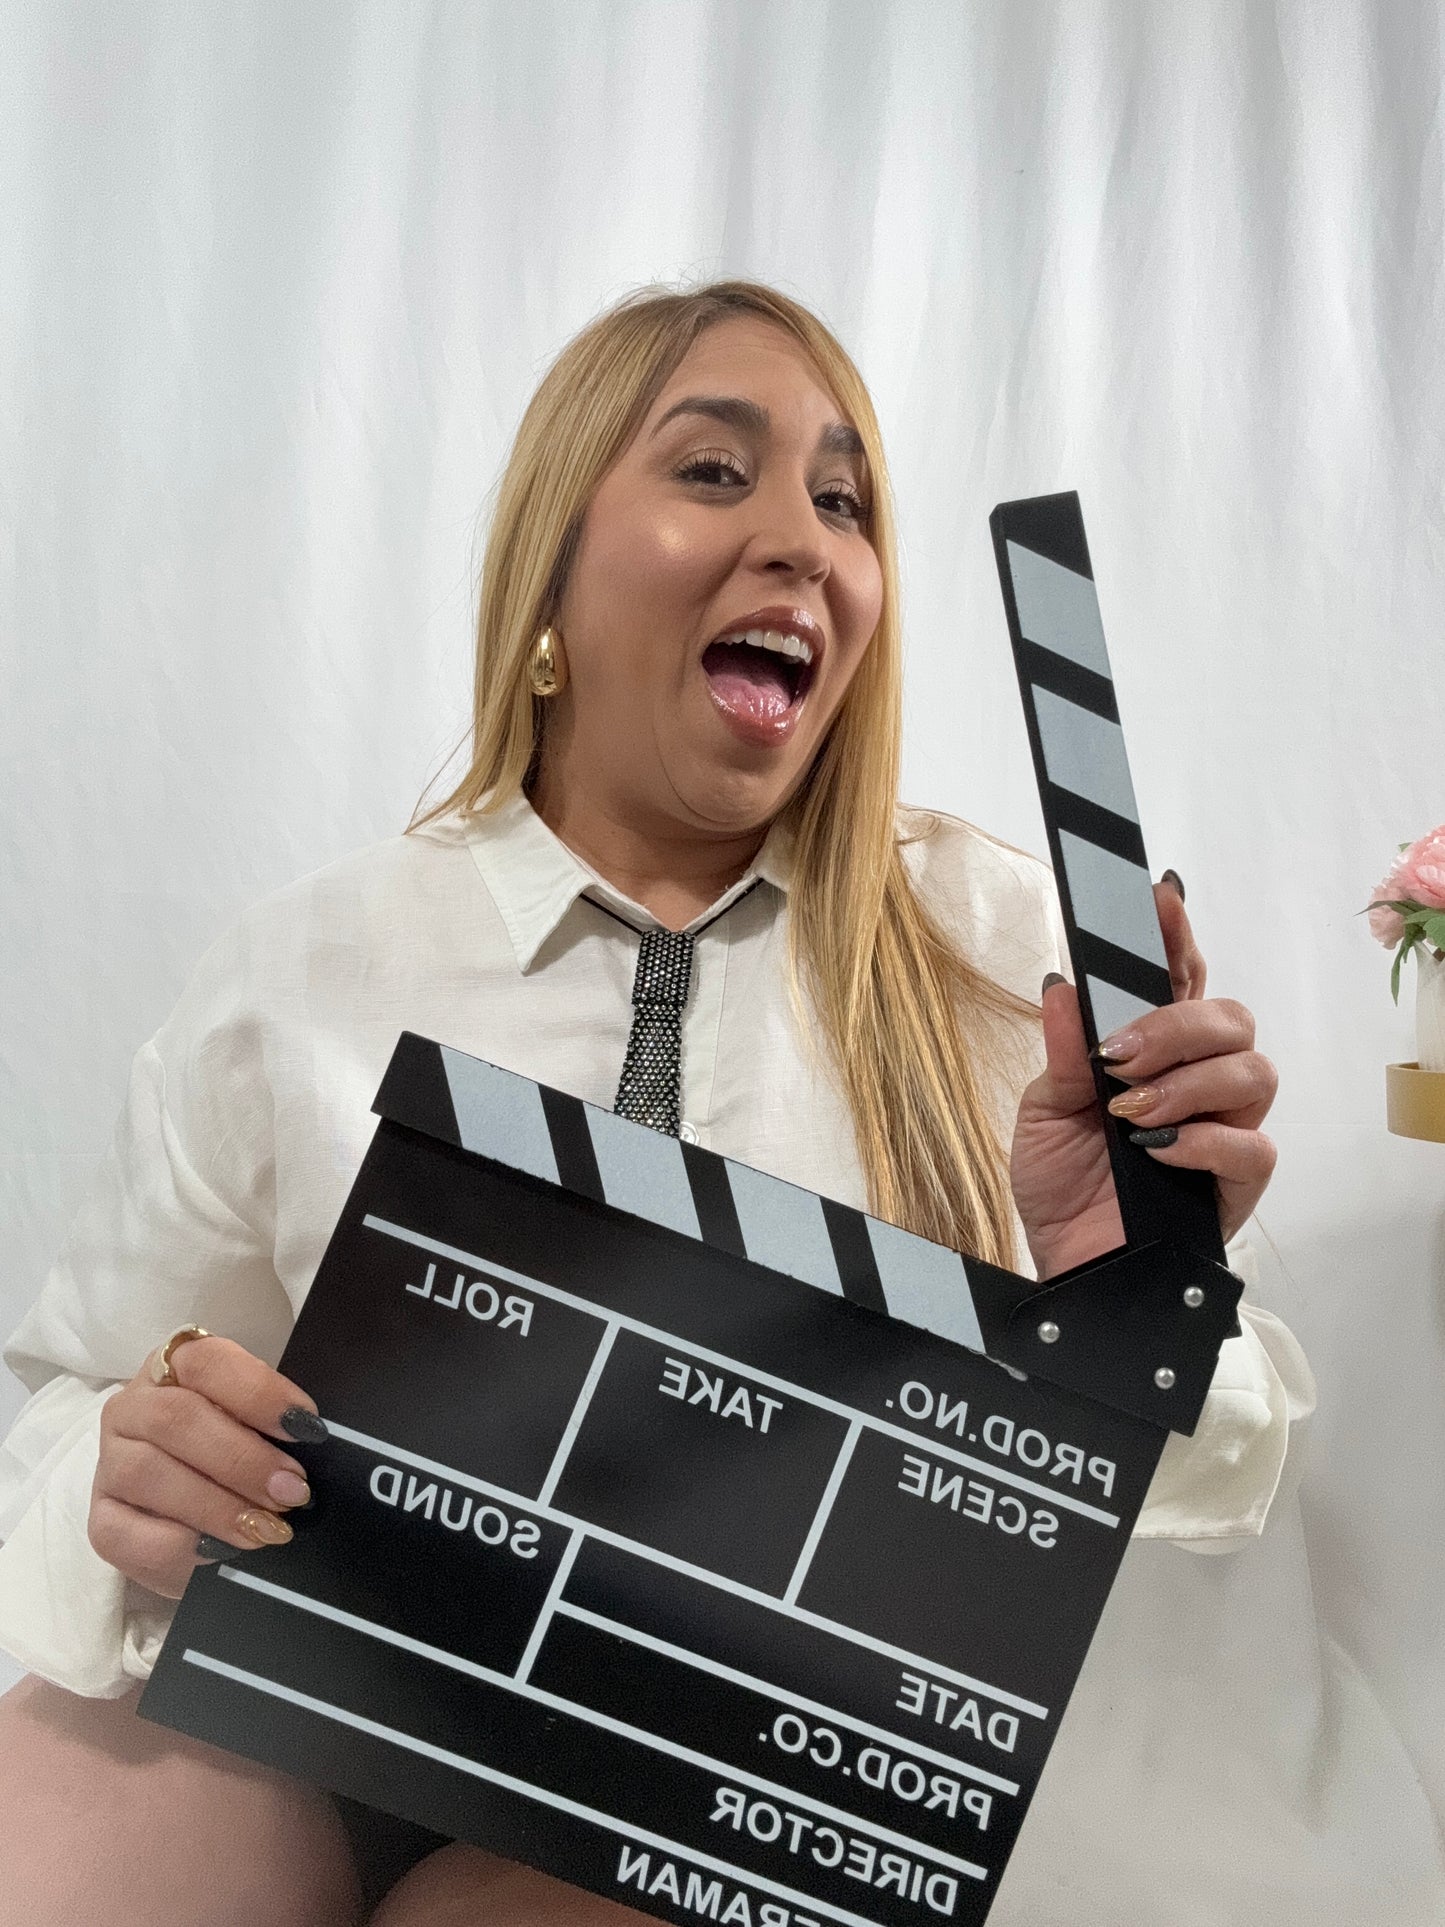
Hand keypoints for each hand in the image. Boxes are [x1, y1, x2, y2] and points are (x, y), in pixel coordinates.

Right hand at [88, 1335, 325, 1598]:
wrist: (193, 1511)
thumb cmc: (239, 1449)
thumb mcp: (261, 1425)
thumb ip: (281, 1425)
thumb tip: (319, 1443)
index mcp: (175, 1365)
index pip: (209, 1363)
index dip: (261, 1394)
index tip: (308, 1429)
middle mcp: (132, 1407)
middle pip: (177, 1419)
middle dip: (244, 1460)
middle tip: (293, 1492)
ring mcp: (111, 1463)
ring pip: (149, 1474)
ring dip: (216, 1505)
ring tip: (267, 1529)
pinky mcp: (101, 1519)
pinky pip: (128, 1534)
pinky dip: (181, 1547)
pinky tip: (220, 1554)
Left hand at [1009, 880, 1277, 1278]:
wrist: (1067, 1265)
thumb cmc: (1061, 1186)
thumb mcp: (1041, 1113)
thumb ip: (1060, 1055)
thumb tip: (1063, 988)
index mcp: (1152, 1052)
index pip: (1180, 980)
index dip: (1177, 936)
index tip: (1160, 897)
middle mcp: (1199, 1081)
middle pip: (1231, 1018)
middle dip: (1176, 1026)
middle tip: (1119, 1057)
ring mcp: (1225, 1129)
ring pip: (1252, 1070)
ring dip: (1186, 1082)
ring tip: (1130, 1113)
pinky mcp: (1239, 1182)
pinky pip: (1252, 1143)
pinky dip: (1203, 1139)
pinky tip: (1158, 1152)